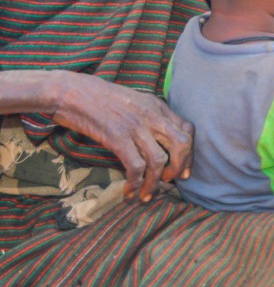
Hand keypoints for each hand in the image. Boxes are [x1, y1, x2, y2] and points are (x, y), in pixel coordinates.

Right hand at [50, 73, 193, 202]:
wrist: (71, 92)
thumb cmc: (99, 98)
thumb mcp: (133, 101)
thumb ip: (149, 117)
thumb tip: (158, 143)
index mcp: (157, 106)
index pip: (187, 129)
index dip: (189, 153)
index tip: (184, 170)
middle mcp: (151, 115)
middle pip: (181, 144)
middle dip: (180, 167)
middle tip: (170, 181)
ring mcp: (135, 126)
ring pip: (159, 160)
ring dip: (155, 183)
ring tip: (147, 195)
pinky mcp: (117, 138)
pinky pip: (135, 166)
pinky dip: (135, 183)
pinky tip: (130, 192)